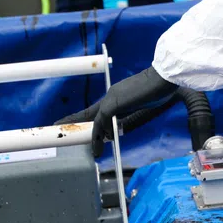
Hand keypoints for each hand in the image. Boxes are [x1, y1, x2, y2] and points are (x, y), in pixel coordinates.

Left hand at [58, 66, 176, 154]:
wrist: (164, 78)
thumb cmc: (158, 90)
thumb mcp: (141, 106)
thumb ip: (127, 116)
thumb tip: (113, 131)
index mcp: (116, 95)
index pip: (98, 109)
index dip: (87, 117)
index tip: (79, 124)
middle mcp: (110, 95)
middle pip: (88, 111)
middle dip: (74, 120)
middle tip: (58, 124)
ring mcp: (111, 98)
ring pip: (94, 119)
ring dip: (88, 133)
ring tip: (80, 144)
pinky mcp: (113, 103)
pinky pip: (101, 122)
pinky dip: (99, 134)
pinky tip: (99, 144)